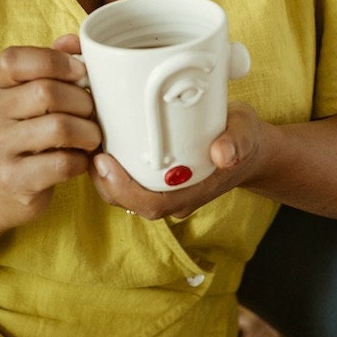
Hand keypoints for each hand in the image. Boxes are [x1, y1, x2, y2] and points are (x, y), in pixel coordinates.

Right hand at [0, 35, 100, 227]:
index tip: (81, 73)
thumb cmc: (30, 131)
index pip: (15, 59)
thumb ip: (53, 64)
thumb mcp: (34, 95)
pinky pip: (61, 163)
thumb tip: (73, 39)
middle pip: (46, 92)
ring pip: (58, 127)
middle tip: (93, 113)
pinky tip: (80, 160)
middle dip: (82, 101)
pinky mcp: (14, 179)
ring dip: (88, 132)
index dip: (55, 61)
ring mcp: (0, 147)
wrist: (1, 186)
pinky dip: (81, 161)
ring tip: (91, 137)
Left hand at [90, 102, 267, 220]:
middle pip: (129, 200)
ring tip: (89, 142)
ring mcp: (163, 188)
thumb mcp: (244, 132)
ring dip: (102, 173)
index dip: (124, 189)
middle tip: (89, 148)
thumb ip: (237, 142)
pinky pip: (127, 178)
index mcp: (192, 192)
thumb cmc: (241, 136)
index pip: (151, 205)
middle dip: (104, 180)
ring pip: (123, 191)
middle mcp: (173, 195)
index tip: (104, 162)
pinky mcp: (155, 176)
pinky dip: (110, 164)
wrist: (247, 144)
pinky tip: (100, 141)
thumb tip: (223, 153)